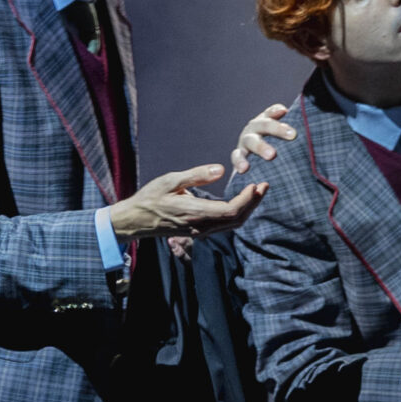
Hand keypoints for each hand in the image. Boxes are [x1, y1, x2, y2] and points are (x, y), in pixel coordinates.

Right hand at [108, 165, 265, 239]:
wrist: (135, 220)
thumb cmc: (151, 197)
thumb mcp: (170, 180)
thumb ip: (196, 176)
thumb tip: (220, 169)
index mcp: (195, 212)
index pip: (231, 211)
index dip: (248, 200)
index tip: (257, 184)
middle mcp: (201, 226)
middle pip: (236, 220)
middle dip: (253, 203)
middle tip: (264, 186)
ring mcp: (200, 232)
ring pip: (232, 225)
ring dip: (248, 209)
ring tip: (257, 192)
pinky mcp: (199, 232)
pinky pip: (225, 226)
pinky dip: (237, 214)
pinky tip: (241, 202)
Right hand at [227, 100, 296, 172]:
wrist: (254, 160)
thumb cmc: (274, 145)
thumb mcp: (280, 135)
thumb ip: (288, 128)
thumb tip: (301, 122)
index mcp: (265, 121)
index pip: (271, 112)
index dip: (277, 111)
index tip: (285, 111)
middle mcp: (254, 128)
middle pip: (264, 125)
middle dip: (277, 129)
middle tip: (292, 135)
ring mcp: (245, 141)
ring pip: (251, 141)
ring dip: (261, 147)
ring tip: (271, 155)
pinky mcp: (238, 155)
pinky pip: (236, 157)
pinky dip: (239, 162)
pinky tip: (244, 169)